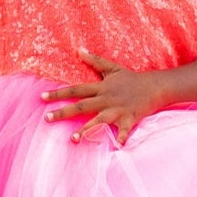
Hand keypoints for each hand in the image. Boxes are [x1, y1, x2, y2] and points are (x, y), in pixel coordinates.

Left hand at [41, 49, 163, 144]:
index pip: (75, 90)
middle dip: (64, 112)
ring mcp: (118, 109)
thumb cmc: (132, 79)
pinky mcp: (130, 118)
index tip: (42, 97)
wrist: (155, 86)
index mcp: (101, 87)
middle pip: (82, 105)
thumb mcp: (112, 68)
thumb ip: (94, 61)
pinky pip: (125, 130)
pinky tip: (118, 146)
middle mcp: (106, 99)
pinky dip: (123, 138)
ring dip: (87, 129)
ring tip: (73, 139)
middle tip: (46, 118)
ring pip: (99, 120)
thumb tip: (79, 49)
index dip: (59, 93)